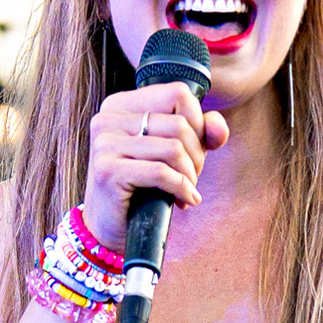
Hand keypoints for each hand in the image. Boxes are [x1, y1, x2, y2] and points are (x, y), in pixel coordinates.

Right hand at [79, 81, 227, 252]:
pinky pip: (161, 173)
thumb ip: (199, 132)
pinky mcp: (108, 171)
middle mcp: (108, 119)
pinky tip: (185, 201)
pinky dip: (181, 188)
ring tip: (187, 190)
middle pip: (178, 123)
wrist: (106, 229)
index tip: (194, 151)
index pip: (177, 93)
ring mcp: (104, 144)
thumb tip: (218, 127)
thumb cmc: (140, 188)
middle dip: (196, 155)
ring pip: (173, 148)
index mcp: (120, 104)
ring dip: (190, 174)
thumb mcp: (172, 153)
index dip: (197, 123)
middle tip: (192, 178)